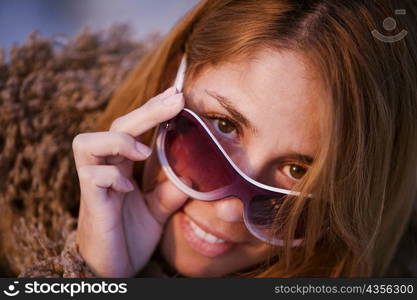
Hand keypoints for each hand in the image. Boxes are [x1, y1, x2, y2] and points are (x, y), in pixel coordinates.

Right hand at [72, 86, 187, 276]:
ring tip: (142, 152)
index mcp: (122, 167)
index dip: (153, 110)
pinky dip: (111, 177)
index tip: (177, 93)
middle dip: (146, 111)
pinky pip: (92, 177)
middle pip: (118, 126)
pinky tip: (127, 189)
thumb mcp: (158, 211)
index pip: (135, 129)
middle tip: (175, 99)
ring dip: (118, 141)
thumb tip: (194, 174)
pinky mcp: (89, 202)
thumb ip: (171, 192)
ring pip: (88, 142)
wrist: (113, 269)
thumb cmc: (131, 237)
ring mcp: (94, 184)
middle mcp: (106, 169)